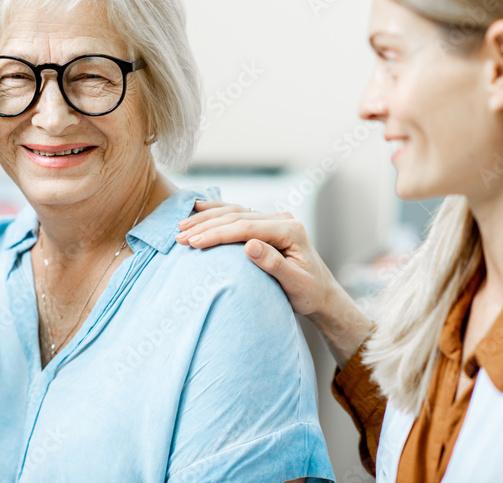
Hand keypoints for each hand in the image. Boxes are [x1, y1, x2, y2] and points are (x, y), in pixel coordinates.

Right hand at [176, 201, 333, 315]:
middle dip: (206, 226)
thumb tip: (249, 245)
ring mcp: (273, 218)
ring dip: (206, 218)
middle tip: (179, 236)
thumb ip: (274, 264)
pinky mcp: (265, 223)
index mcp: (290, 230)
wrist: (322, 293)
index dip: (218, 233)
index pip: (246, 227)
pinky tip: (197, 208)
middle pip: (237, 216)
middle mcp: (282, 219)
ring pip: (234, 211)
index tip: (194, 242)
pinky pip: (237, 213)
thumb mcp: (295, 284)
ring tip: (181, 226)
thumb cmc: (309, 293)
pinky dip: (216, 211)